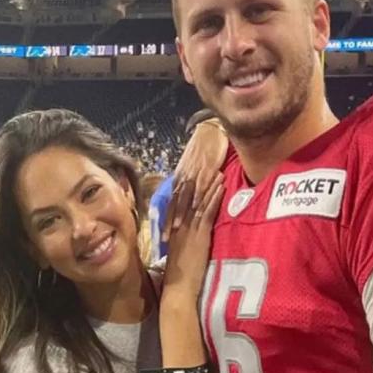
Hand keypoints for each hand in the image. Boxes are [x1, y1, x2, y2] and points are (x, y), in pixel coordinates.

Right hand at [163, 175, 223, 296]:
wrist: (178, 288)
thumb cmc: (178, 278)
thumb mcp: (178, 255)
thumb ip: (182, 243)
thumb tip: (187, 239)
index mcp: (174, 230)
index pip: (181, 205)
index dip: (189, 190)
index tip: (196, 176)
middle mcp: (179, 226)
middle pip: (190, 199)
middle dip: (200, 183)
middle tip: (209, 167)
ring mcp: (188, 230)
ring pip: (199, 203)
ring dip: (210, 186)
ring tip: (219, 172)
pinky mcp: (199, 236)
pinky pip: (207, 213)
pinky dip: (214, 199)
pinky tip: (221, 189)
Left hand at [164, 120, 227, 239]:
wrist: (210, 133)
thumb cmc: (203, 152)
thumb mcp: (193, 171)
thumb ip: (190, 186)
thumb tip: (187, 204)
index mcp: (180, 180)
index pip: (171, 204)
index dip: (166, 220)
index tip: (162, 237)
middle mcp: (183, 179)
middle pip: (175, 204)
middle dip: (170, 221)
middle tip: (166, 239)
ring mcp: (194, 176)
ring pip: (185, 197)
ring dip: (181, 213)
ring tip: (179, 228)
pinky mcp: (205, 171)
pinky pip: (200, 184)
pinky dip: (197, 198)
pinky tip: (196, 208)